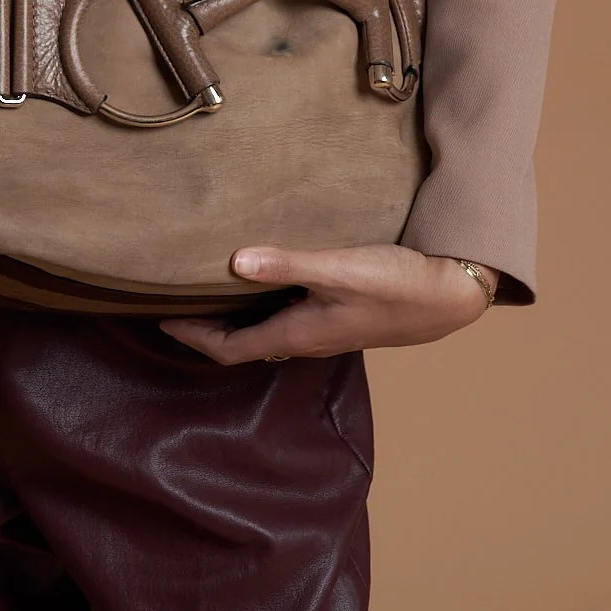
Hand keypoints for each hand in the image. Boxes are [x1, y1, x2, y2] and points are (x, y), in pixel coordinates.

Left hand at [159, 243, 497, 363]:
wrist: (449, 297)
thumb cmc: (396, 285)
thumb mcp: (339, 269)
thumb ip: (287, 264)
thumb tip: (233, 263)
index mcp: (297, 333)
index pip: (229, 347)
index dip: (192, 337)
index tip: (161, 321)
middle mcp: (305, 339)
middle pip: (241, 343)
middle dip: (206, 330)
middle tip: (174, 305)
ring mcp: (323, 330)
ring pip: (264, 332)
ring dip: (233, 319)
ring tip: (208, 294)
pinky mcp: (338, 317)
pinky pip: (285, 319)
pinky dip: (261, 308)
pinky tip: (262, 283)